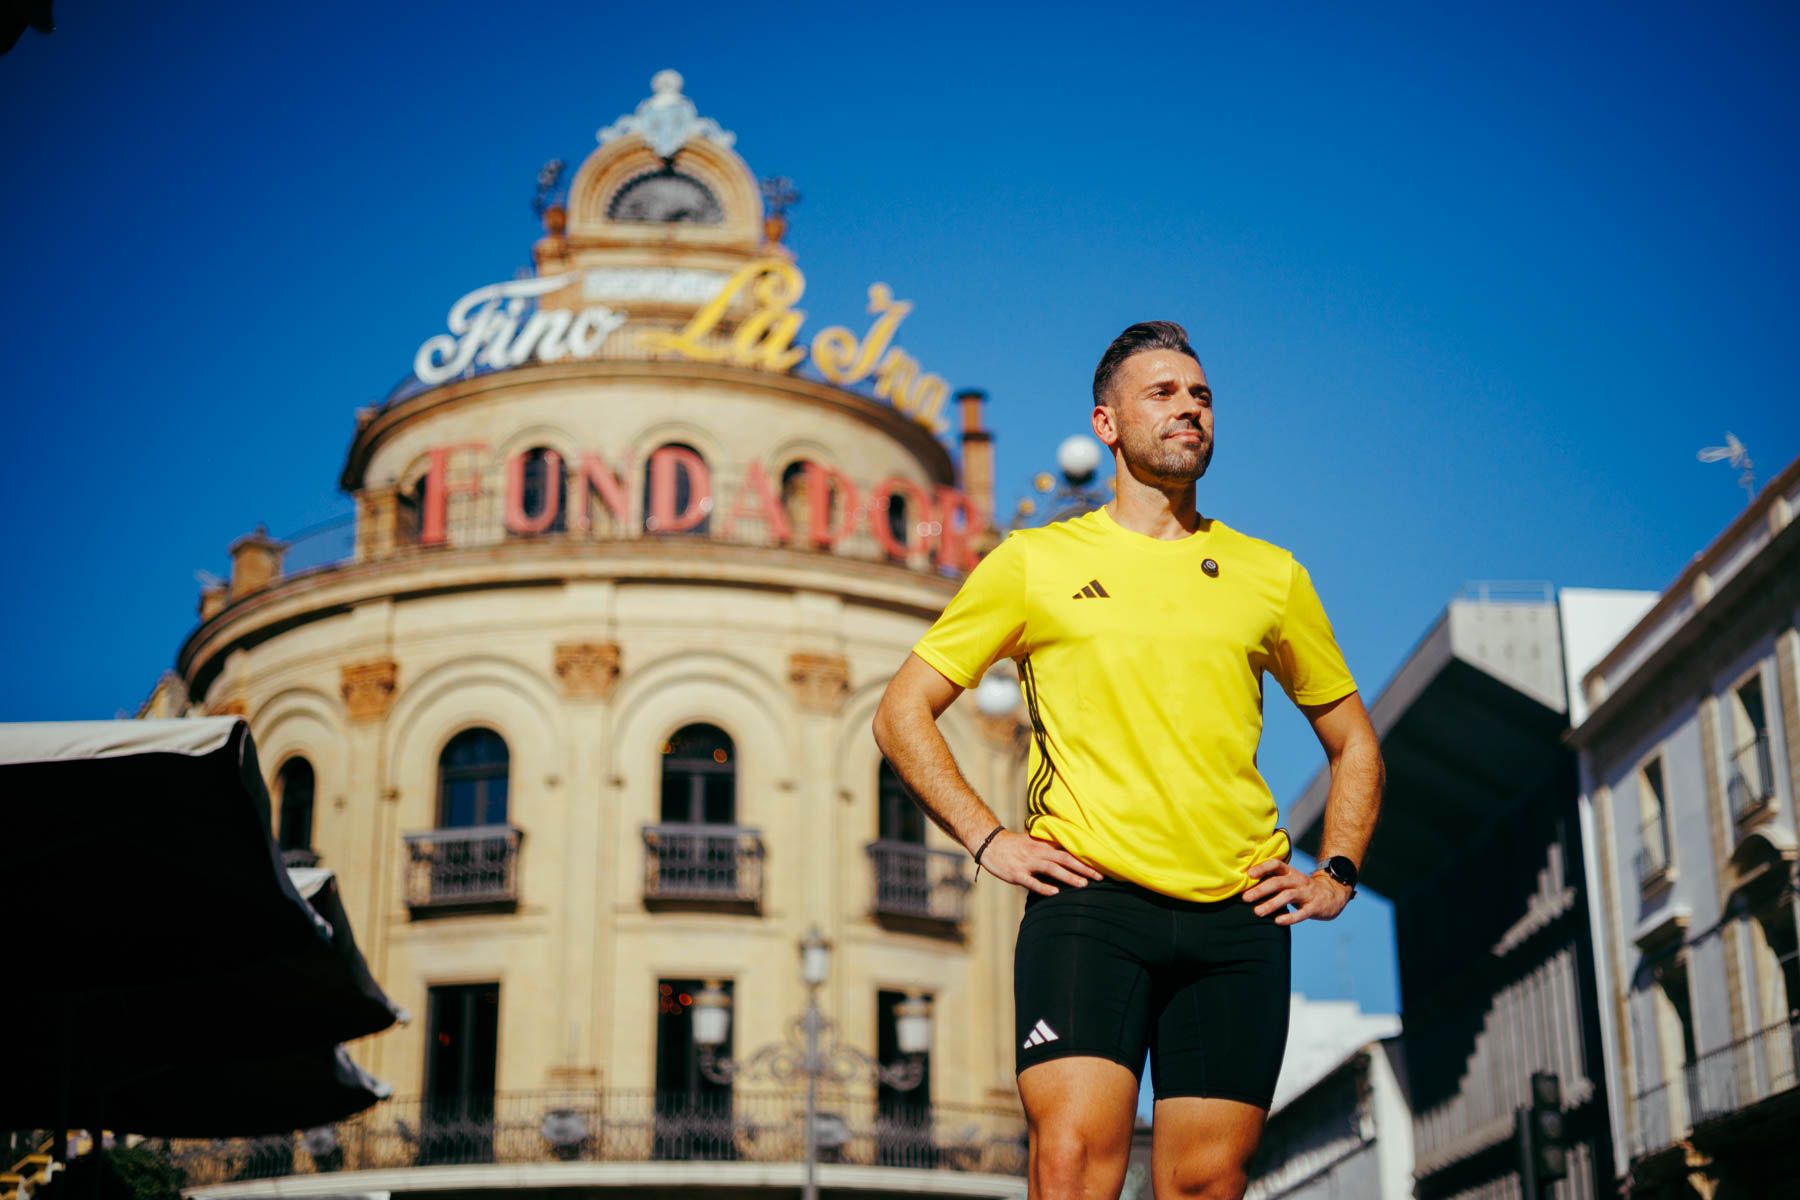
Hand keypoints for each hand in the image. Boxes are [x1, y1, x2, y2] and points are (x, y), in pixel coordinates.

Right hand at [977, 830, 1103, 894]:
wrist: (990, 844)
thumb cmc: (1015, 845)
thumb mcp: (1034, 841)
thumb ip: (1051, 846)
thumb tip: (1070, 851)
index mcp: (1043, 845)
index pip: (1067, 850)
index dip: (1084, 857)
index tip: (1100, 863)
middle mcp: (1037, 852)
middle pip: (1064, 859)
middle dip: (1082, 868)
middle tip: (1099, 877)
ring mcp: (1027, 863)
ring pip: (1051, 869)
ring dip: (1068, 877)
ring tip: (1083, 884)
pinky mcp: (1016, 874)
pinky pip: (1031, 881)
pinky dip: (1043, 887)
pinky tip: (1055, 893)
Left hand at [1242, 859, 1352, 924]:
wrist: (1333, 895)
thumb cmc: (1302, 888)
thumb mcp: (1290, 880)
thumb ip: (1273, 880)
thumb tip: (1246, 885)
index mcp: (1291, 872)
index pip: (1276, 864)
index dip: (1263, 867)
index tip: (1248, 874)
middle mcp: (1298, 881)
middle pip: (1278, 882)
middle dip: (1260, 890)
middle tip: (1245, 898)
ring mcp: (1307, 894)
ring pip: (1288, 896)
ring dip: (1271, 904)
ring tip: (1257, 912)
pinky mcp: (1314, 907)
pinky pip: (1301, 913)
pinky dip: (1289, 917)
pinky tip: (1277, 921)